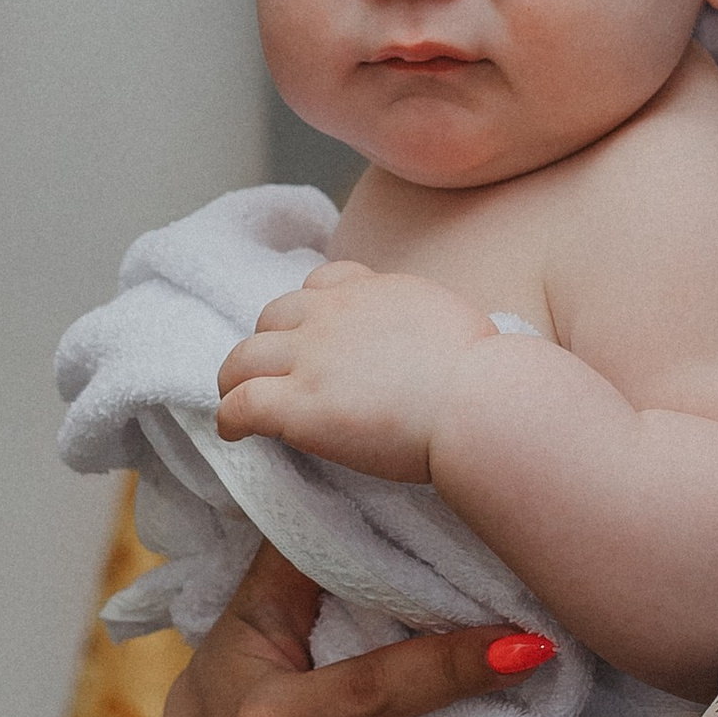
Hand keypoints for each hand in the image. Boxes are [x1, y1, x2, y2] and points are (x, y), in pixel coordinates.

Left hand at [216, 261, 499, 481]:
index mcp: (375, 291)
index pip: (322, 283)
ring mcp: (311, 358)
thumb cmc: (487, 377)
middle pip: (275, 316)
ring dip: (236, 378)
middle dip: (270, 343)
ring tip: (237, 399)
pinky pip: (240, 403)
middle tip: (274, 374)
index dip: (310, 311)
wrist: (480, 403)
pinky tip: (234, 433)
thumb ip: (421, 325)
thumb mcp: (452, 323)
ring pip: (244, 357)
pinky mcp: (298, 405)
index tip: (313, 335)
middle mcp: (334, 314)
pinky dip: (230, 417)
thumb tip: (425, 350)